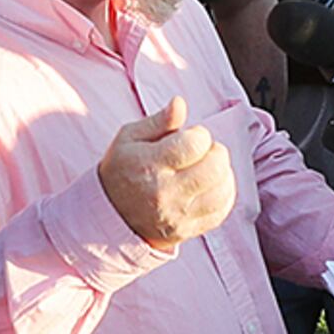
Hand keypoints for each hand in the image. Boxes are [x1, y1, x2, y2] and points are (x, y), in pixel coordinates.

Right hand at [99, 95, 234, 250]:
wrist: (108, 215)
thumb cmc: (121, 170)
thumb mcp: (129, 138)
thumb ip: (159, 121)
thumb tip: (180, 103)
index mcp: (149, 165)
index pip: (195, 144)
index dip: (200, 134)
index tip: (191, 136)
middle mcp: (165, 193)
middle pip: (214, 167)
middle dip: (216, 152)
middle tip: (204, 151)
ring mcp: (178, 215)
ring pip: (222, 190)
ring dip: (223, 173)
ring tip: (208, 167)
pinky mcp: (187, 230)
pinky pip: (221, 211)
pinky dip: (224, 194)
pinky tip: (212, 185)